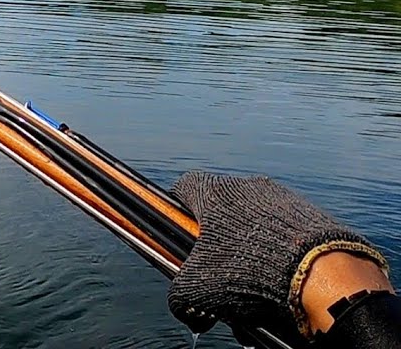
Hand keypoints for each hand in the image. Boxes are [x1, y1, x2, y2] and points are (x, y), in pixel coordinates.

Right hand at [167, 172, 389, 339]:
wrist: (320, 272)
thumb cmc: (247, 271)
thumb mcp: (197, 290)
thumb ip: (179, 298)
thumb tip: (187, 312)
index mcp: (212, 192)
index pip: (182, 188)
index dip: (177, 211)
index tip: (180, 234)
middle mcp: (245, 185)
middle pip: (220, 210)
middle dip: (217, 243)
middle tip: (219, 274)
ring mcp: (281, 197)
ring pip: (254, 222)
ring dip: (249, 249)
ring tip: (256, 285)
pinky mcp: (311, 212)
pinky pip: (285, 231)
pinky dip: (279, 253)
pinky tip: (282, 280)